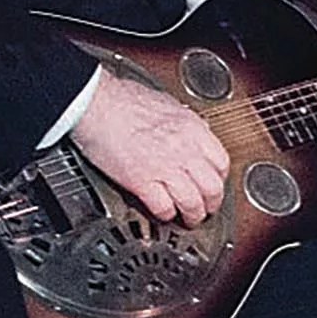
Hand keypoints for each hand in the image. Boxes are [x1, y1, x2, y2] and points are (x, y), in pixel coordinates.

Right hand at [72, 69, 229, 225]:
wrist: (96, 103)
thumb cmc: (122, 99)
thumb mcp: (167, 104)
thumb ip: (185, 122)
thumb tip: (196, 131)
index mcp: (191, 128)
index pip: (221, 162)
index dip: (219, 179)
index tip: (214, 184)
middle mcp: (182, 149)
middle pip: (212, 187)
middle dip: (211, 203)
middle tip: (206, 208)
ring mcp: (163, 167)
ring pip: (192, 202)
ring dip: (192, 215)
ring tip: (188, 218)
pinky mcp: (141, 181)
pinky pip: (163, 207)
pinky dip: (165, 215)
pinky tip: (163, 213)